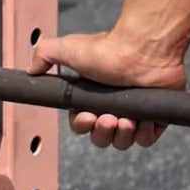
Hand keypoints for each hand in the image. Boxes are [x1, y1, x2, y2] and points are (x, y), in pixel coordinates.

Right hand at [27, 28, 186, 150]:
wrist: (143, 47)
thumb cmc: (109, 48)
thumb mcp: (68, 48)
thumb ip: (45, 55)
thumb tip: (32, 69)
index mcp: (94, 96)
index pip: (82, 125)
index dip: (82, 126)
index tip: (87, 116)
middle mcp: (115, 105)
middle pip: (102, 138)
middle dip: (102, 134)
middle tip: (108, 118)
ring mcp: (137, 111)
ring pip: (123, 141)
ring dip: (122, 136)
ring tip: (126, 119)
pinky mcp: (156, 114)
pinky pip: (147, 138)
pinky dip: (144, 135)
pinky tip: (143, 121)